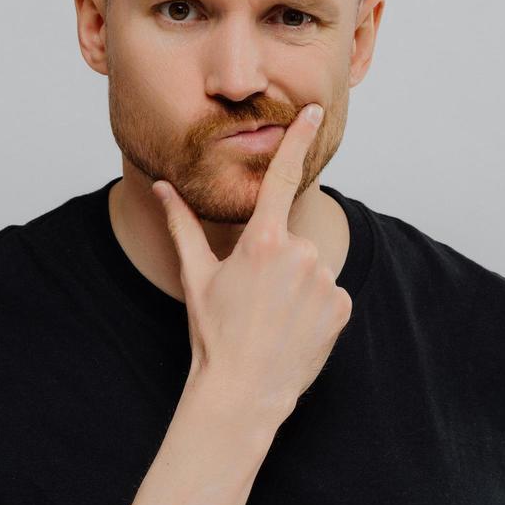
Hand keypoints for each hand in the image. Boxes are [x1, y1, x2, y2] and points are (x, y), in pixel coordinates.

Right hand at [152, 103, 352, 429]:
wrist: (242, 392)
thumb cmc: (213, 334)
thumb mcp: (197, 276)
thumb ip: (183, 225)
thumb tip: (162, 186)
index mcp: (261, 240)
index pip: (282, 177)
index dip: (299, 140)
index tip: (315, 112)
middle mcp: (299, 253)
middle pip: (292, 241)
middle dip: (278, 261)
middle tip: (256, 299)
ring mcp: (325, 280)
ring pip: (312, 269)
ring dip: (297, 287)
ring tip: (273, 319)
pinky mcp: (342, 305)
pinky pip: (330, 295)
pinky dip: (315, 308)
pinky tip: (294, 331)